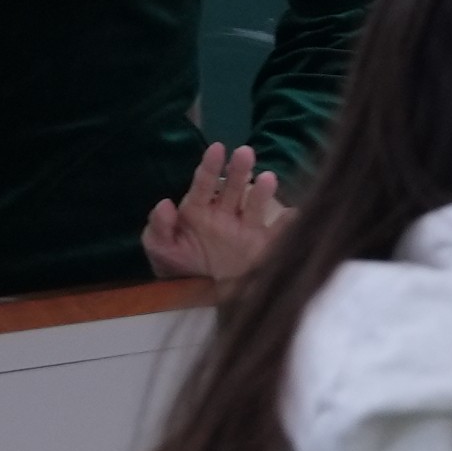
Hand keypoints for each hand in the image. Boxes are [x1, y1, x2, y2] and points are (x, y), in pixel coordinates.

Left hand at [142, 145, 290, 285]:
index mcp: (199, 211)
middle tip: (245, 153)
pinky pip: (280, 233)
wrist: (204, 301)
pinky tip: (293, 215)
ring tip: (268, 178)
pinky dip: (289, 223)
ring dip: (261, 192)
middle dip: (238, 171)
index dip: (209, 167)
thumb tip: (165, 204)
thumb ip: (158, 229)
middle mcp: (225, 215)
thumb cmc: (180, 270)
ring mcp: (247, 230)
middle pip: (232, 188)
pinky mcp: (265, 248)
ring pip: (256, 205)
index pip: (203, 185)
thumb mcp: (161, 251)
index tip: (217, 149)